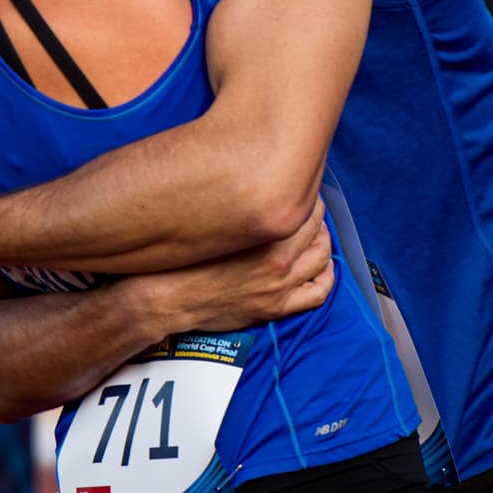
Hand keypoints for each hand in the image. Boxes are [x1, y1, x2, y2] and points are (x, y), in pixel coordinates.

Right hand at [154, 197, 335, 330]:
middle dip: (317, 219)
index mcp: (262, 234)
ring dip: (324, 245)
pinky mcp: (274, 308)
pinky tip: (322, 269)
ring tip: (316, 237)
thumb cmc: (181, 258)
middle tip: (309, 212)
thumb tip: (251, 184)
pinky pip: (317, 294)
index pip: (304, 207)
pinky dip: (326, 278)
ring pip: (322, 259)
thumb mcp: (210, 220)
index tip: (301, 192)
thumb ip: (237, 204)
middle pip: (317, 231)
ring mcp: (278, 286)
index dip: (306, 197)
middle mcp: (277, 259)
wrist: (166, 298)